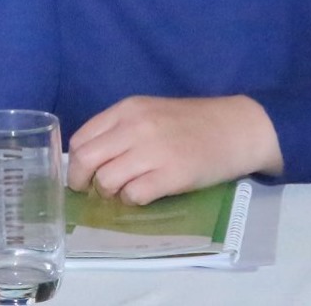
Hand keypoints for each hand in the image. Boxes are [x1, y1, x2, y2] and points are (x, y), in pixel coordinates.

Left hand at [65, 95, 281, 205]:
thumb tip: (88, 162)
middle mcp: (136, 127)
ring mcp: (153, 151)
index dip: (75, 163)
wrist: (236, 127)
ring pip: (106, 181)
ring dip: (111, 193)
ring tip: (127, 190)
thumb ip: (120, 130)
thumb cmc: (191, 123)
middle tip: (93, 192)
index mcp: (127, 109)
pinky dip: (133, 200)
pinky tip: (146, 193)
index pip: (81, 139)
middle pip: (86, 161)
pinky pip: (133, 196)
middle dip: (81, 182)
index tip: (82, 176)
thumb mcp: (150, 113)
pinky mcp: (171, 175)